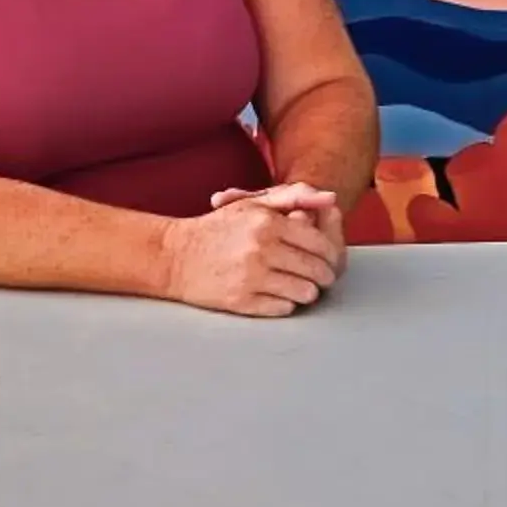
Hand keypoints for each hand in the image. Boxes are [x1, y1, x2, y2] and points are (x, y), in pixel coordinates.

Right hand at [164, 188, 340, 315]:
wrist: (175, 256)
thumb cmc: (218, 228)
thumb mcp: (253, 204)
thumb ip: (294, 197)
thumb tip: (331, 198)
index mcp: (268, 223)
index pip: (318, 243)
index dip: (331, 254)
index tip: (330, 260)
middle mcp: (261, 249)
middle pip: (315, 270)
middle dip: (324, 276)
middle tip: (323, 278)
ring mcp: (250, 277)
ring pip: (303, 292)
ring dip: (308, 292)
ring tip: (303, 288)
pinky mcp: (240, 301)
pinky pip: (282, 308)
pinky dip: (287, 304)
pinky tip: (281, 296)